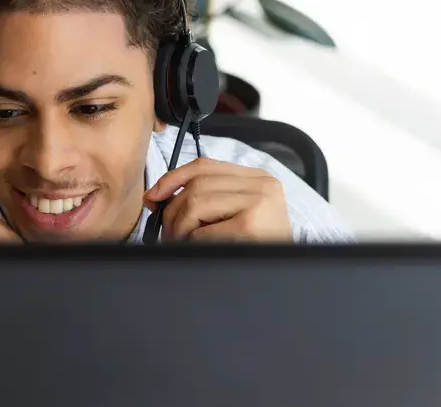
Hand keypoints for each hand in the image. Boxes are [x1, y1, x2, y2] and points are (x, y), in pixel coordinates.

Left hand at [144, 158, 291, 241]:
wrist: (287, 274)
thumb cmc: (257, 246)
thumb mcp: (237, 213)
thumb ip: (209, 196)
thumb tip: (157, 196)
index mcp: (258, 178)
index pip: (204, 166)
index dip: (172, 178)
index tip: (154, 196)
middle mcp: (262, 184)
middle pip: (197, 186)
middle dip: (173, 210)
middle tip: (169, 232)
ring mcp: (259, 202)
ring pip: (196, 203)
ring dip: (180, 227)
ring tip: (182, 242)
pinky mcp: (251, 224)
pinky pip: (204, 229)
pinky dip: (193, 241)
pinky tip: (199, 248)